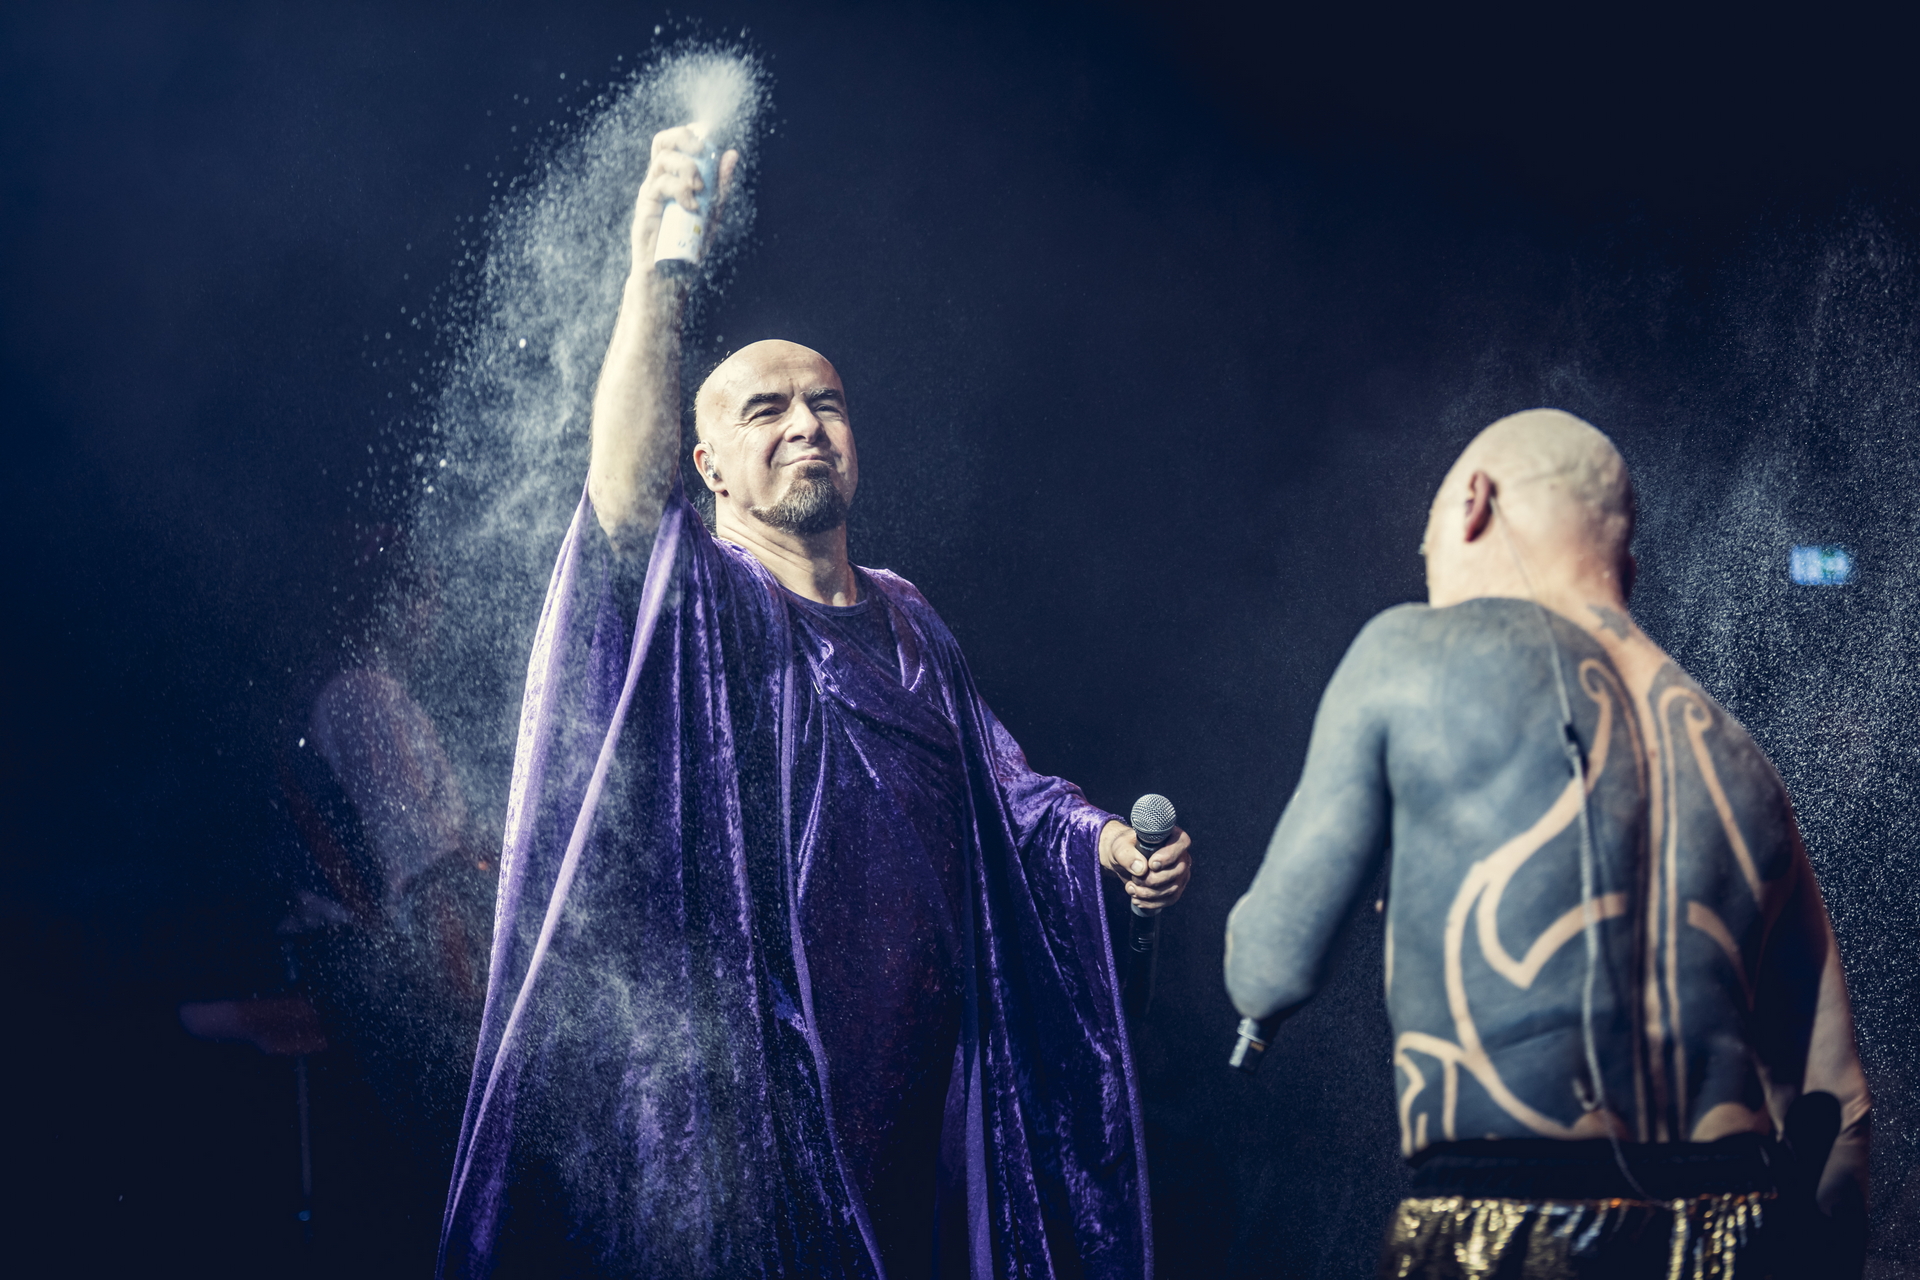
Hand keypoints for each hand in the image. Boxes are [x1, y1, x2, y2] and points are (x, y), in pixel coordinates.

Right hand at [629, 124, 740, 274]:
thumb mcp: (712, 211)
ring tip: (699, 189)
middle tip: (703, 152)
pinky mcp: (645, 206)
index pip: (675, 142)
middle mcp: (659, 179)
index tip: (708, 137)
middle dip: (684, 138)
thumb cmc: (689, 244)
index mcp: (673, 177)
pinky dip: (680, 189)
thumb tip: (732, 154)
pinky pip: (660, 184)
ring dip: (687, 167)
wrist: (669, 275)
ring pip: (663, 160)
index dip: (689, 132)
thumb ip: (721, 185)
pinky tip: (692, 206)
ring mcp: (650, 191)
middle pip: (662, 141)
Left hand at [1099, 820, 1191, 909]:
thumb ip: (1128, 854)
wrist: (1122, 861)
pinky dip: (1151, 902)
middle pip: (1178, 870)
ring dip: (1149, 893)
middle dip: (1153, 880)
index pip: (1182, 843)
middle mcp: (1180, 854)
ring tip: (1131, 888)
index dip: (1169, 856)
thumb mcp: (1120, 847)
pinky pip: (1169, 899)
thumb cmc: (1124, 847)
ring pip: (1173, 888)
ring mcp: (1180, 873)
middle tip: (1134, 878)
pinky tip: (1137, 898)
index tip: (1151, 864)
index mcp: (1171, 836)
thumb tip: (1141, 868)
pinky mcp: (1175, 888)